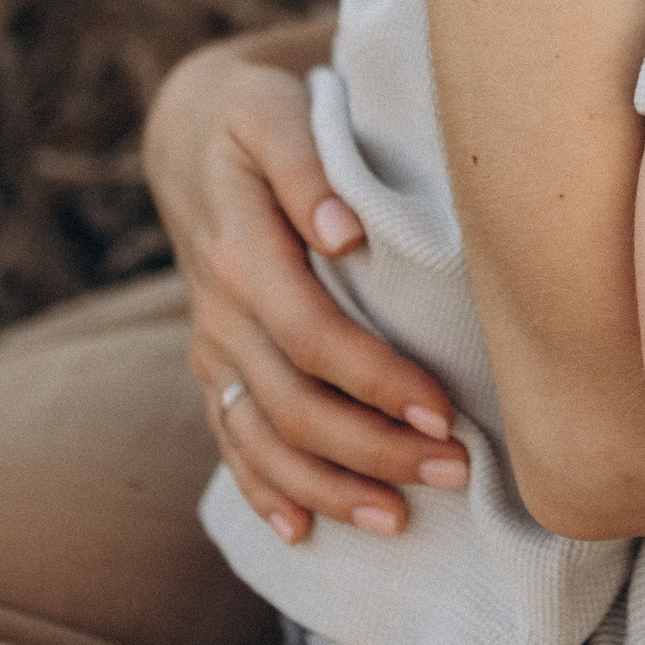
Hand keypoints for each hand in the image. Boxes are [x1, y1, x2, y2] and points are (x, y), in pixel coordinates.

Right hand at [144, 24, 469, 543]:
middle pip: (293, 405)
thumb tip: (342, 234)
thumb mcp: (277, 112)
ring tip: (399, 521)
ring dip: (329, 487)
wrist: (192, 134)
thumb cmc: (259, 116)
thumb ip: (306, 167)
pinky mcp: (212, 365)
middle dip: (373, 449)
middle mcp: (220, 311)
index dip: (376, 382)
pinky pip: (228, 441)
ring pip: (261, 439)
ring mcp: (213, 346)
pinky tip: (304, 532)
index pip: (312, 338)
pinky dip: (264, 491)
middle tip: (452, 470)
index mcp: (239, 252)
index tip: (444, 411)